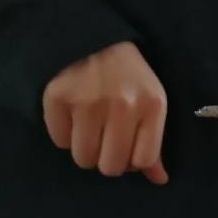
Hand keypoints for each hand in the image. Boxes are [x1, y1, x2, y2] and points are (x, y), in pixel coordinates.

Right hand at [43, 41, 168, 183]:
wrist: (91, 36)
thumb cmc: (127, 75)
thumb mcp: (150, 102)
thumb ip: (154, 143)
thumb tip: (160, 181)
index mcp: (152, 105)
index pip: (142, 160)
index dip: (132, 161)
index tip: (127, 149)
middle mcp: (122, 105)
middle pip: (111, 166)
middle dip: (107, 160)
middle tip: (105, 141)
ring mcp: (88, 102)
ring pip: (83, 159)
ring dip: (85, 150)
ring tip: (89, 128)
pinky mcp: (58, 98)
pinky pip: (60, 141)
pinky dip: (65, 134)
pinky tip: (73, 114)